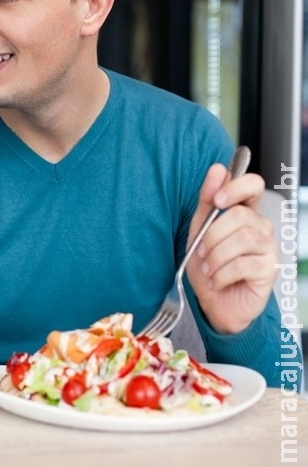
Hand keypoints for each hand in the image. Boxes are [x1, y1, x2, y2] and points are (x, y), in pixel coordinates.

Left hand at [185, 164, 277, 333]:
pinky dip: (221, 274)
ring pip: (242, 240)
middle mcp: (261, 227)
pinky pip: (243, 264)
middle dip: (212, 235)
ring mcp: (268, 248)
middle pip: (241, 215)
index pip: (254, 185)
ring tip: (208, 268)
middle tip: (201, 251)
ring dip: (215, 256)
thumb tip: (218, 169)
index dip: (236, 187)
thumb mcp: (199, 228)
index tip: (218, 199)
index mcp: (244, 213)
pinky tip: (216, 280)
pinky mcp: (269, 270)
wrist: (213, 301)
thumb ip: (207, 200)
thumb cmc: (207, 264)